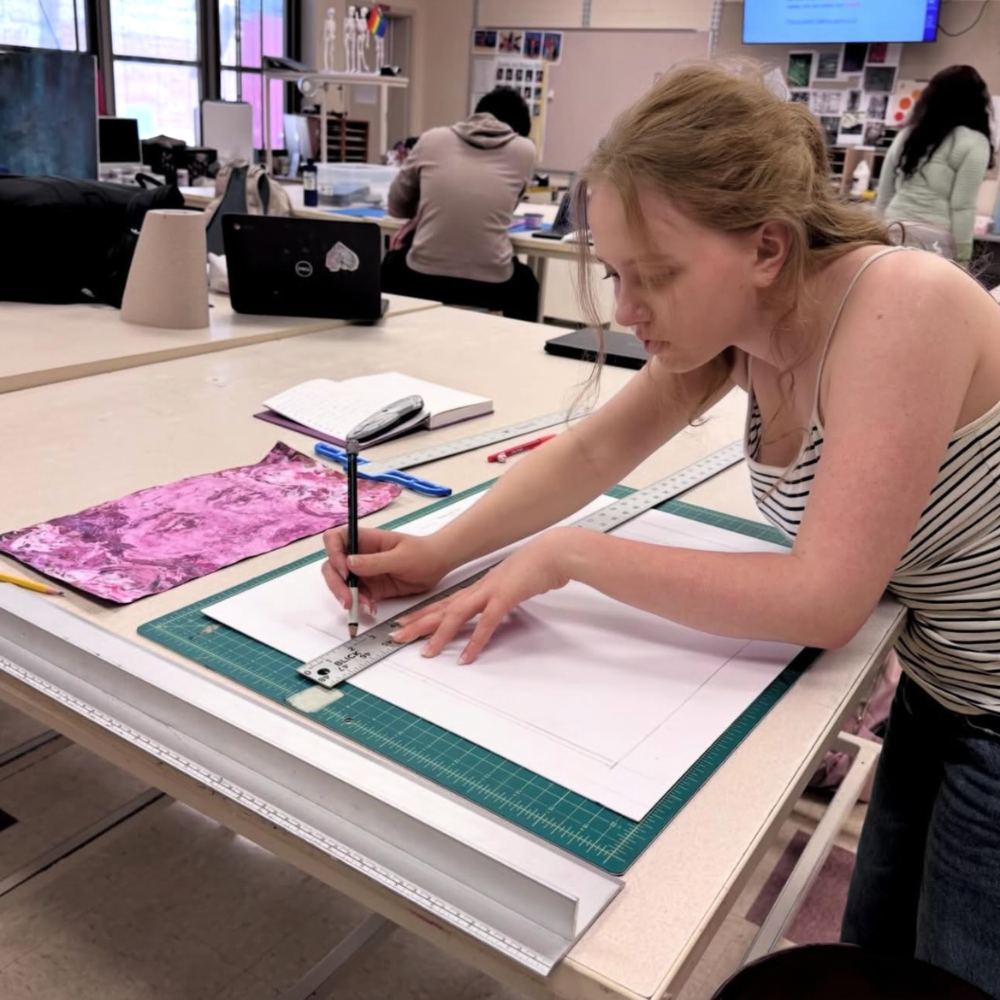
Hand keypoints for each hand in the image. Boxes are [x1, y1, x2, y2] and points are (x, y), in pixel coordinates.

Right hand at [322, 527, 450, 614]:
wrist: (438, 565)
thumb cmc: (423, 552)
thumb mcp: (401, 557)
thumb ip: (375, 561)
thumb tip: (349, 563)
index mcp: (365, 539)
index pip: (335, 539)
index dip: (333, 553)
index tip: (344, 569)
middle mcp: (359, 555)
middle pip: (332, 566)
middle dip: (336, 583)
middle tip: (348, 600)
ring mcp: (364, 572)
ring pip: (341, 584)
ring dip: (347, 597)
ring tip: (364, 606)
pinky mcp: (371, 588)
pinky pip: (357, 597)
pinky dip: (360, 605)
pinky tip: (371, 608)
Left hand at [389, 528, 575, 663]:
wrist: (554, 552)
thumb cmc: (537, 566)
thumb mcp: (512, 584)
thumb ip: (499, 597)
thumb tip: (493, 610)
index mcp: (479, 586)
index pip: (445, 602)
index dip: (423, 614)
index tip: (406, 624)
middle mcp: (479, 588)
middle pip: (442, 608)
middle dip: (418, 624)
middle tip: (396, 637)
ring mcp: (490, 592)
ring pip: (456, 614)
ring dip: (439, 634)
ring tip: (426, 653)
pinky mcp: (505, 597)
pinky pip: (486, 623)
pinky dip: (475, 641)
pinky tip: (466, 657)